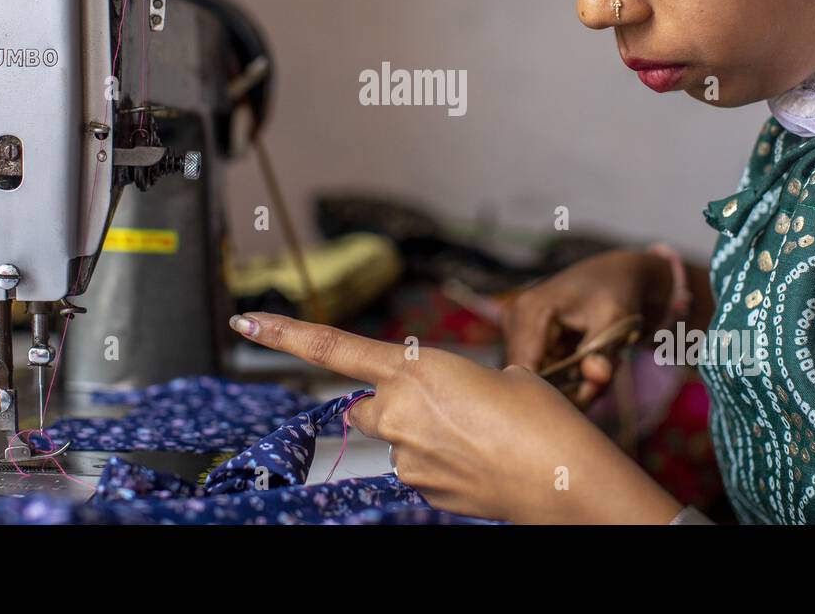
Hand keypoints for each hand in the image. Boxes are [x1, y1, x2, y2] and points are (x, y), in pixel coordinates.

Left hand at [228, 311, 677, 523]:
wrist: (567, 482)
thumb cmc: (543, 419)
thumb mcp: (501, 376)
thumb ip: (451, 382)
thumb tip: (443, 405)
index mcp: (417, 368)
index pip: (333, 349)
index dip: (285, 335)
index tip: (247, 324)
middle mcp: (400, 412)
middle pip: (369, 403)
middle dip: (394, 403)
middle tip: (451, 408)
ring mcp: (407, 457)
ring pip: (398, 438)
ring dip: (426, 435)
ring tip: (483, 437)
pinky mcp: (421, 490)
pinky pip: (418, 467)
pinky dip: (441, 462)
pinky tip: (481, 461)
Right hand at [503, 249, 669, 406]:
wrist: (613, 276)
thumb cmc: (614, 292)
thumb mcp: (615, 318)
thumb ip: (603, 350)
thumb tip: (597, 376)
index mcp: (529, 310)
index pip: (526, 370)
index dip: (557, 394)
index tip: (590, 396)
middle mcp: (514, 320)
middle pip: (531, 379)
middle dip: (569, 389)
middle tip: (603, 380)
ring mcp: (516, 331)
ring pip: (538, 380)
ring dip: (572, 384)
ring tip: (601, 365)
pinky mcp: (524, 340)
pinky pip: (542, 374)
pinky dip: (568, 377)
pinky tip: (589, 363)